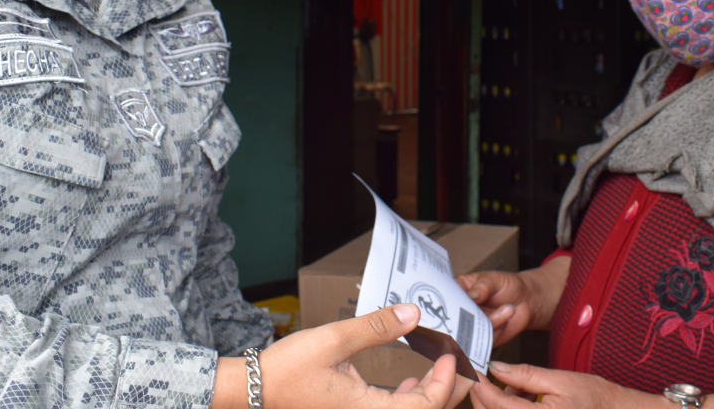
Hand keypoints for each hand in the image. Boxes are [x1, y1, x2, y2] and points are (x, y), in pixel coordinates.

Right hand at [214, 304, 469, 408]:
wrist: (254, 390)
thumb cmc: (289, 367)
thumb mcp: (335, 339)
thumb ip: (377, 327)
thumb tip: (414, 313)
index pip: (426, 406)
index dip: (447, 381)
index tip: (451, 354)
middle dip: (447, 391)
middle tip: (458, 363)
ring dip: (428, 395)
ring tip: (437, 368)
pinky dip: (407, 399)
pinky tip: (406, 380)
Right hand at [457, 256, 570, 346]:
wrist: (527, 301)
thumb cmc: (509, 286)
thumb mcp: (494, 279)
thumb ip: (482, 286)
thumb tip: (471, 295)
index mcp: (460, 290)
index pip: (446, 295)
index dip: (446, 300)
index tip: (453, 302)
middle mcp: (463, 309)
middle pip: (453, 317)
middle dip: (467, 316)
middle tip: (481, 310)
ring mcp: (472, 324)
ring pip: (470, 329)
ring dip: (491, 320)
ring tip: (507, 309)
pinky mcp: (483, 337)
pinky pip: (484, 338)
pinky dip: (497, 328)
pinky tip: (507, 317)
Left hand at [470, 362, 713, 408]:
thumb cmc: (597, 398)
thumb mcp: (561, 379)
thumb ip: (526, 375)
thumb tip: (496, 367)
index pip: (495, 404)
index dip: (479, 386)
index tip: (473, 371)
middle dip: (486, 397)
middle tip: (487, 377)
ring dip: (499, 404)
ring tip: (517, 387)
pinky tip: (523, 399)